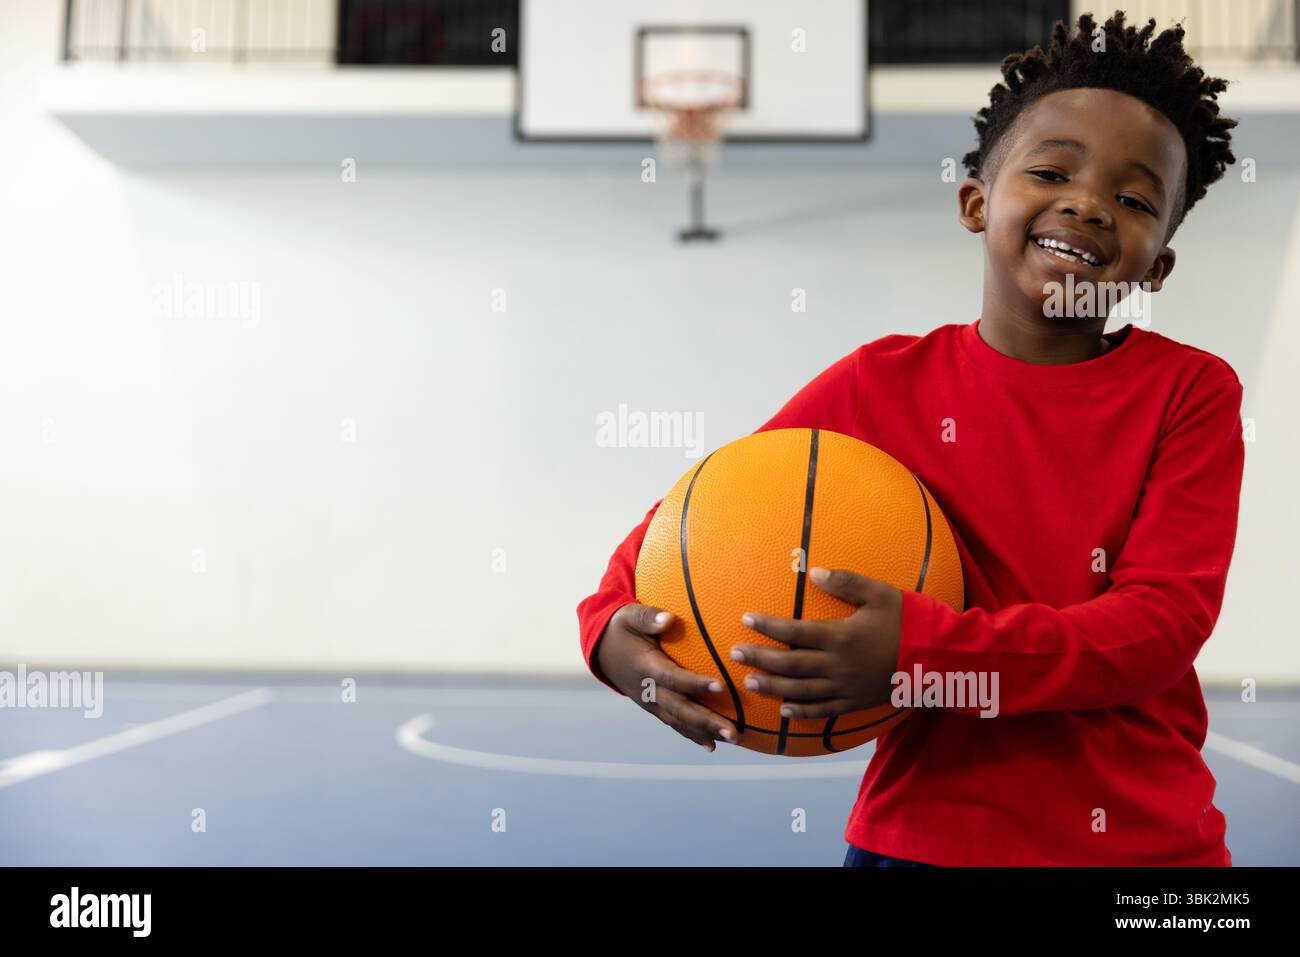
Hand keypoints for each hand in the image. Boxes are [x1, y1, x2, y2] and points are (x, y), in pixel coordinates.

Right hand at [594, 602, 739, 750]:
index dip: (694, 684)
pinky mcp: (653, 707)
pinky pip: (674, 723)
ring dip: (705, 732)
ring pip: (679, 721)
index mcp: (644, 666)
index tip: (720, 686)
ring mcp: (650, 702)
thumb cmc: (622, 628)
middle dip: (707, 721)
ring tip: (732, 739)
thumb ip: (648, 617)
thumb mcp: (629, 616)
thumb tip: (668, 618)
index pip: (672, 678)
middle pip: (679, 709)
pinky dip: (692, 735)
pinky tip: (712, 745)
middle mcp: (648, 690)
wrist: (601, 650)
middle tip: (733, 731)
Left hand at [733, 567, 902, 717]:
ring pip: (801, 690)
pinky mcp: (856, 702)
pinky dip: (802, 711)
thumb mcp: (880, 594)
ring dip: (773, 687)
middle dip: (759, 658)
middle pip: (789, 664)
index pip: (793, 632)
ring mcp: (846, 687)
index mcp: (840, 636)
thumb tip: (814, 572)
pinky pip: (823, 710)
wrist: (940, 659)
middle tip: (735, 654)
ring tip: (751, 682)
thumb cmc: (910, 621)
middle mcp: (837, 665)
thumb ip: (846, 583)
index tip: (745, 619)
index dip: (767, 626)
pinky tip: (785, 711)